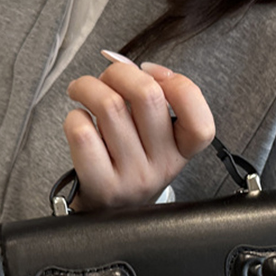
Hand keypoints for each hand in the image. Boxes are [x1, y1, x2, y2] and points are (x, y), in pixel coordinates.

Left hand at [63, 54, 214, 210]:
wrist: (105, 211)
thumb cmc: (126, 161)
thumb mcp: (154, 137)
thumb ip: (152, 100)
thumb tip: (126, 64)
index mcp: (181, 151)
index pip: (201, 123)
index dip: (179, 86)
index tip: (154, 75)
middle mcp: (162, 167)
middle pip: (148, 95)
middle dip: (119, 72)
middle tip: (106, 79)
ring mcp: (133, 178)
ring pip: (109, 106)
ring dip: (88, 87)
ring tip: (83, 92)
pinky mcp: (102, 184)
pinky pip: (82, 132)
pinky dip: (74, 116)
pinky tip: (79, 121)